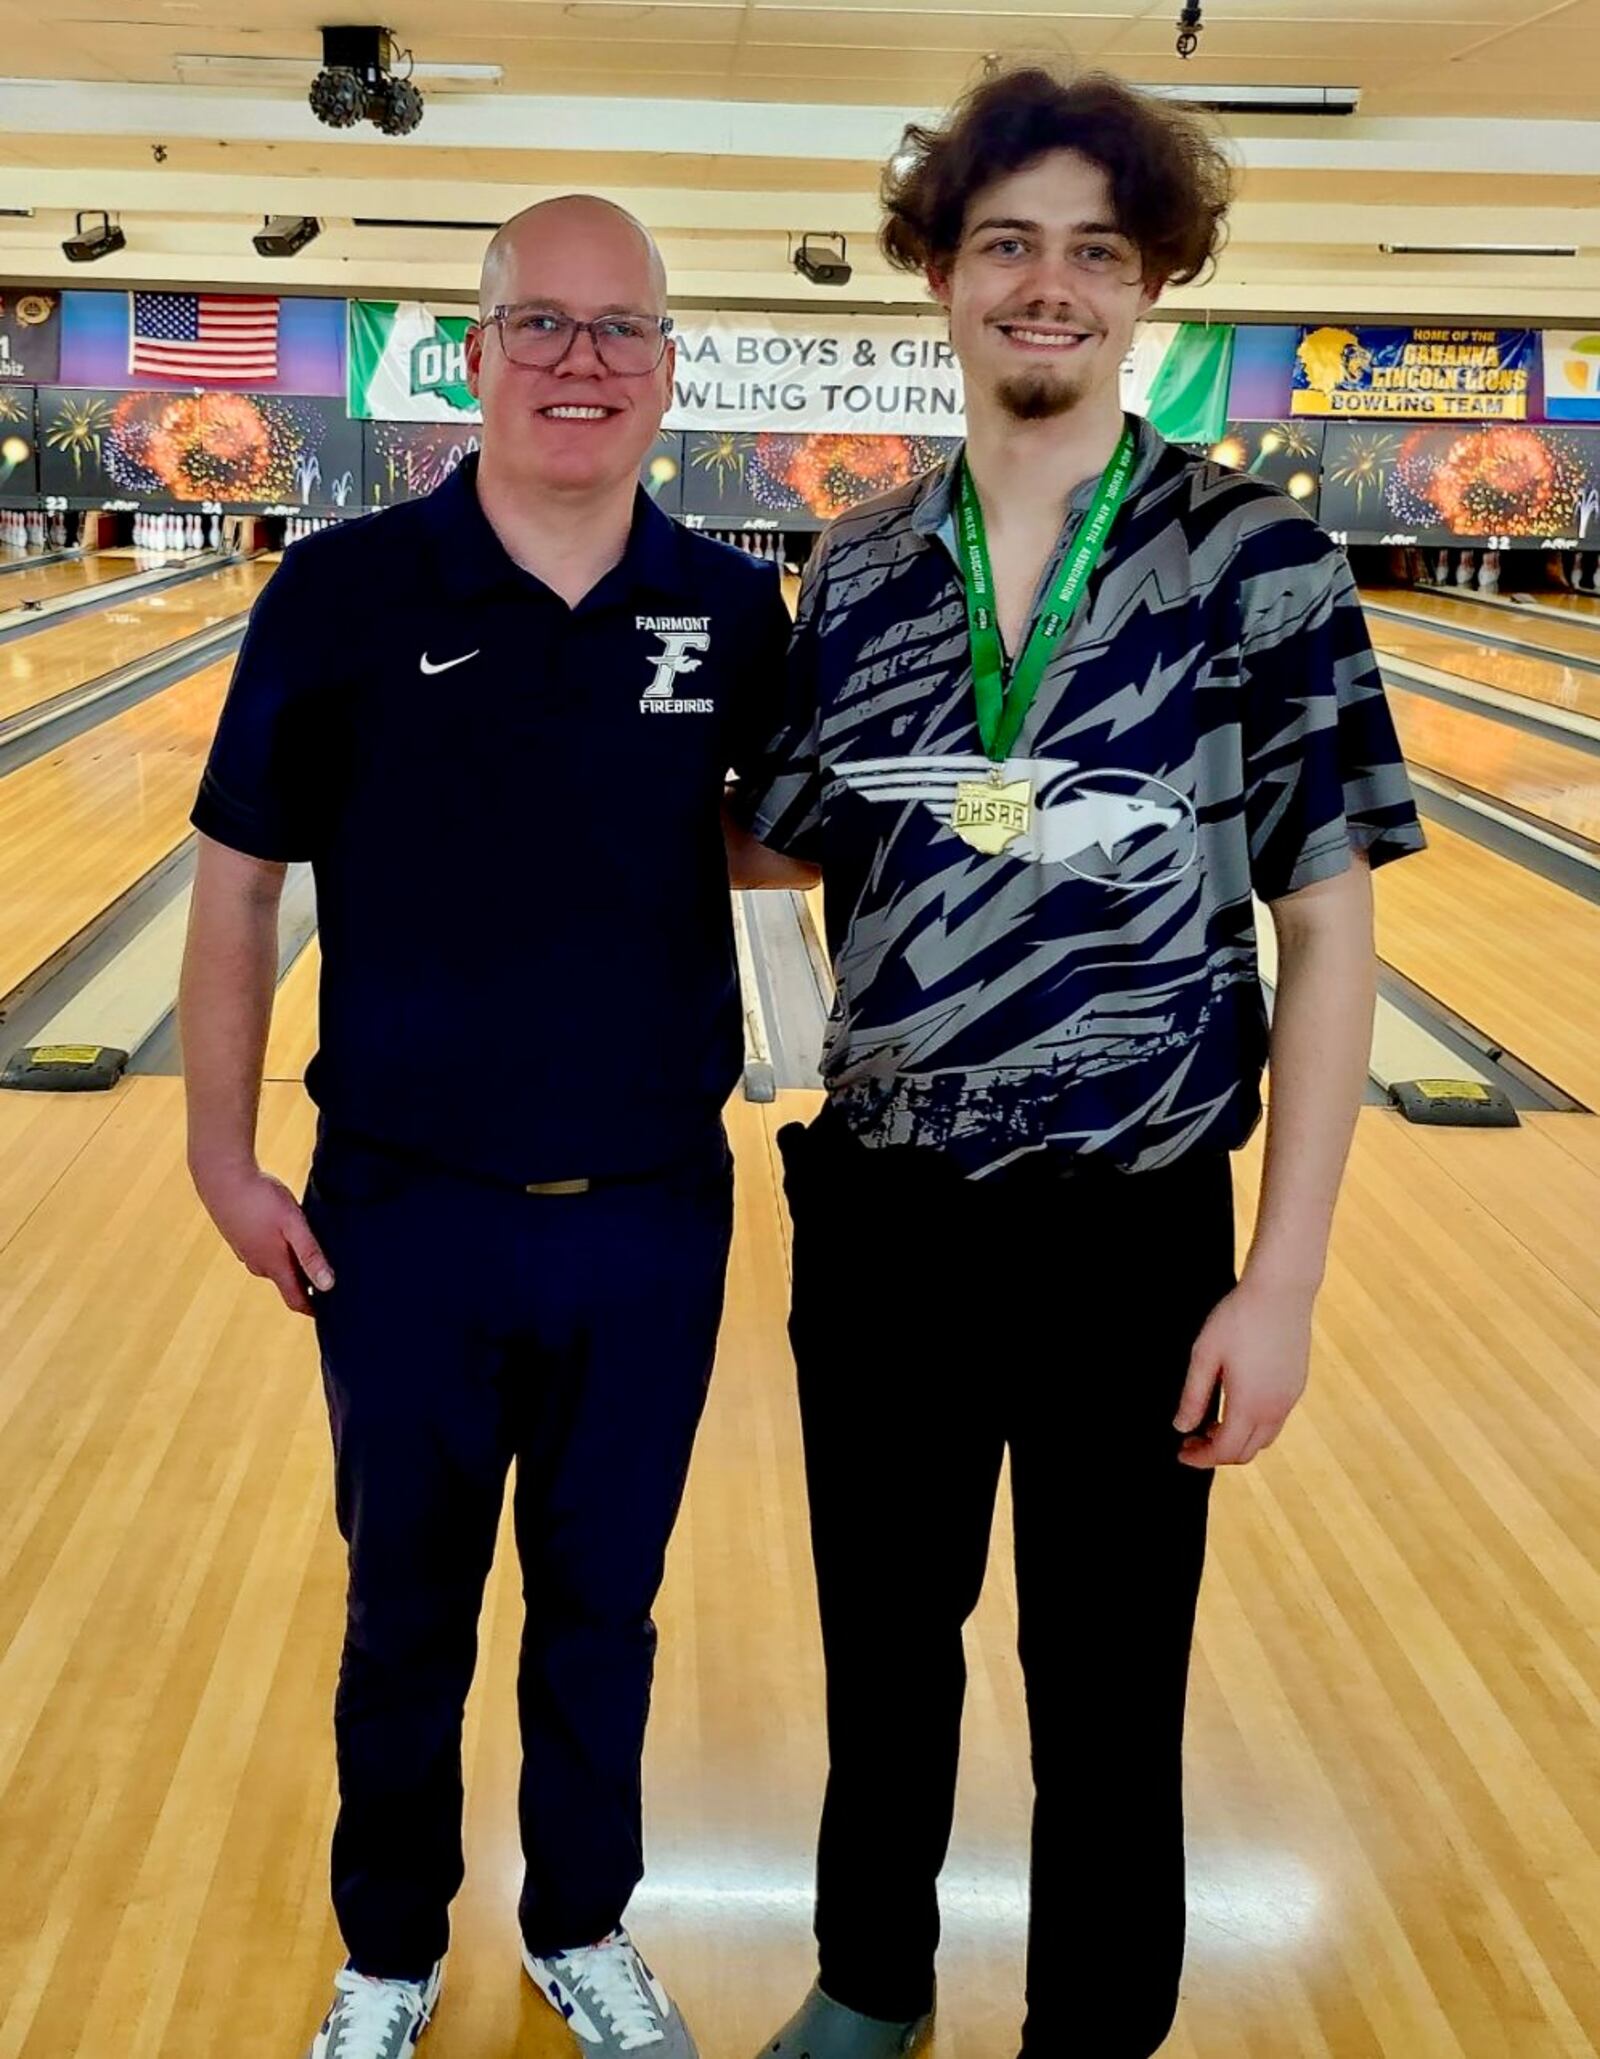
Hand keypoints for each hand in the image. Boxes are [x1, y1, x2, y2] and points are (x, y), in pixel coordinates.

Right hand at [193, 1162, 333, 1316]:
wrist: (222, 1176)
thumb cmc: (260, 1198)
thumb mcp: (294, 1224)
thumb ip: (310, 1254)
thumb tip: (326, 1285)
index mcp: (273, 1265)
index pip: (296, 1300)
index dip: (314, 1309)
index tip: (331, 1312)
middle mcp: (258, 1264)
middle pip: (287, 1282)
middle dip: (306, 1284)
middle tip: (330, 1277)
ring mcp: (245, 1251)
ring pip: (274, 1265)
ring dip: (291, 1265)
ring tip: (311, 1255)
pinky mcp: (239, 1237)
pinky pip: (263, 1251)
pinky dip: (277, 1250)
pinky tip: (284, 1235)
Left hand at [1172, 1276, 1314, 1468]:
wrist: (1281, 1290)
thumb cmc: (1238, 1318)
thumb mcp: (1204, 1355)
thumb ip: (1193, 1396)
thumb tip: (1181, 1427)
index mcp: (1250, 1405)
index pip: (1224, 1451)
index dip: (1200, 1458)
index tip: (1181, 1452)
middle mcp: (1275, 1409)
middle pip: (1245, 1452)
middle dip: (1216, 1453)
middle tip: (1192, 1439)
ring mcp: (1290, 1398)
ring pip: (1263, 1439)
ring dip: (1237, 1439)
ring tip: (1211, 1422)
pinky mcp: (1297, 1385)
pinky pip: (1275, 1420)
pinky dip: (1253, 1425)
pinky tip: (1236, 1403)